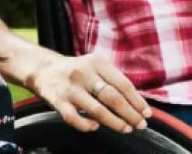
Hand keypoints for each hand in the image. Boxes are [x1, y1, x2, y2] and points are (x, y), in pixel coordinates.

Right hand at [25, 51, 151, 133]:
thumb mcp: (95, 66)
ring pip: (97, 110)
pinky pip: (75, 119)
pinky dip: (87, 125)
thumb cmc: (78, 71)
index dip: (137, 100)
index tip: (147, 113)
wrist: (44, 69)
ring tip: (126, 129)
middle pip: (112, 97)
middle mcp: (84, 73)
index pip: (122, 84)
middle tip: (141, 125)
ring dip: (115, 122)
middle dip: (130, 114)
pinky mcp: (58, 101)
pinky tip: (96, 127)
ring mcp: (70, 88)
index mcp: (97, 62)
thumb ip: (113, 80)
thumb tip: (137, 103)